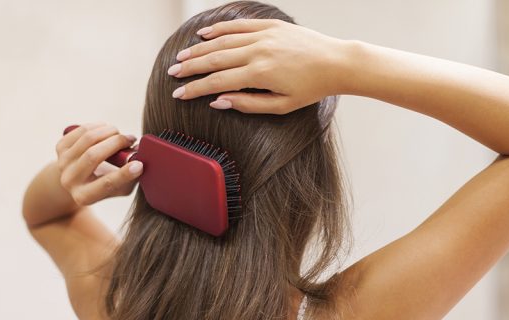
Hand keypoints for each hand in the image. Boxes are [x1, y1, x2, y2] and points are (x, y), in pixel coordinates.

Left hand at [56, 123, 142, 205]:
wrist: (77, 181)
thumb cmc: (105, 184)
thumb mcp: (119, 189)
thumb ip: (131, 178)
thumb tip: (140, 159)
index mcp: (85, 196)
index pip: (105, 184)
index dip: (124, 174)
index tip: (140, 164)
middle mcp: (69, 181)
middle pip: (93, 156)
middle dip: (116, 143)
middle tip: (131, 139)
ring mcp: (62, 163)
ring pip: (87, 139)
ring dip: (108, 131)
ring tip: (119, 133)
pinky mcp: (60, 148)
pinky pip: (81, 131)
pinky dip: (97, 126)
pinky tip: (106, 128)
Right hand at [169, 19, 347, 113]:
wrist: (336, 63)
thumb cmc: (312, 88)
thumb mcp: (282, 105)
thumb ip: (249, 104)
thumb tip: (219, 101)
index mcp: (260, 74)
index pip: (218, 81)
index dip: (195, 88)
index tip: (179, 94)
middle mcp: (258, 51)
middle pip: (214, 59)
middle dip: (190, 67)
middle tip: (172, 73)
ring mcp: (263, 35)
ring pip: (223, 41)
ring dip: (199, 49)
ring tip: (182, 56)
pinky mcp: (270, 26)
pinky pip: (238, 25)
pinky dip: (219, 29)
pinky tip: (204, 34)